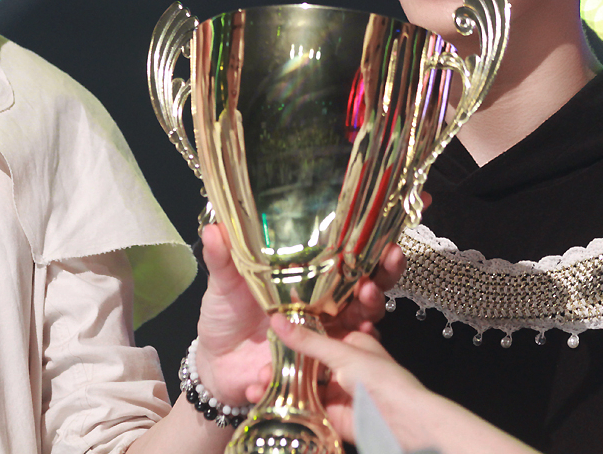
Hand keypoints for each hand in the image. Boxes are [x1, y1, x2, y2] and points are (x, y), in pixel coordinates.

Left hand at [195, 225, 407, 405]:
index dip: (376, 253)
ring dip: (366, 324)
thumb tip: (215, 228)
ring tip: (363, 318)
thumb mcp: (224, 284)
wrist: (215, 363)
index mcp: (311, 281)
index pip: (352, 262)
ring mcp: (323, 342)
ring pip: (359, 333)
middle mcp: (326, 310)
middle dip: (379, 287)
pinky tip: (323, 363)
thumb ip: (223, 259)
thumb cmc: (226, 315)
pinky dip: (327, 370)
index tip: (388, 243)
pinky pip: (328, 374)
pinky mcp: (314, 371)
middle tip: (372, 284)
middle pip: (367, 296)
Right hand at [270, 313, 426, 442]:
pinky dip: (286, 407)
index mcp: (350, 342)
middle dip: (279, 367)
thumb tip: (278, 321)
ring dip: (279, 387)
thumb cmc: (384, 380)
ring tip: (255, 389)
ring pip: (301, 387)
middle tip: (258, 370)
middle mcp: (343, 366)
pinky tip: (266, 404)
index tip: (266, 340)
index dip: (290, 339)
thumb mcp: (342, 353)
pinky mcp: (333, 415)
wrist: (401, 422)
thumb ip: (308, 341)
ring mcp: (337, 391)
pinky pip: (305, 409)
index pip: (315, 336)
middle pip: (305, 364)